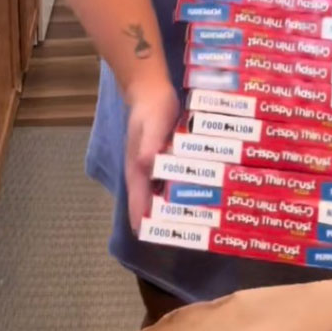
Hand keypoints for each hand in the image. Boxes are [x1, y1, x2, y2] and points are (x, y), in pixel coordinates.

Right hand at [124, 80, 179, 233]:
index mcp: (137, 169)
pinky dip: (179, 188)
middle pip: (149, 202)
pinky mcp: (164, 156)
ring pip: (160, 191)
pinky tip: (194, 193)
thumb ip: (149, 143)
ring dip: (171, 205)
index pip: (138, 203)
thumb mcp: (151, 124)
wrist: (150, 89)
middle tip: (185, 235)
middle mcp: (144, 171)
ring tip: (193, 221)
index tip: (157, 241)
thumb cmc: (150, 109)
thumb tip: (146, 166)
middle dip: (162, 219)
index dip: (145, 223)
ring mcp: (153, 165)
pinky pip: (171, 177)